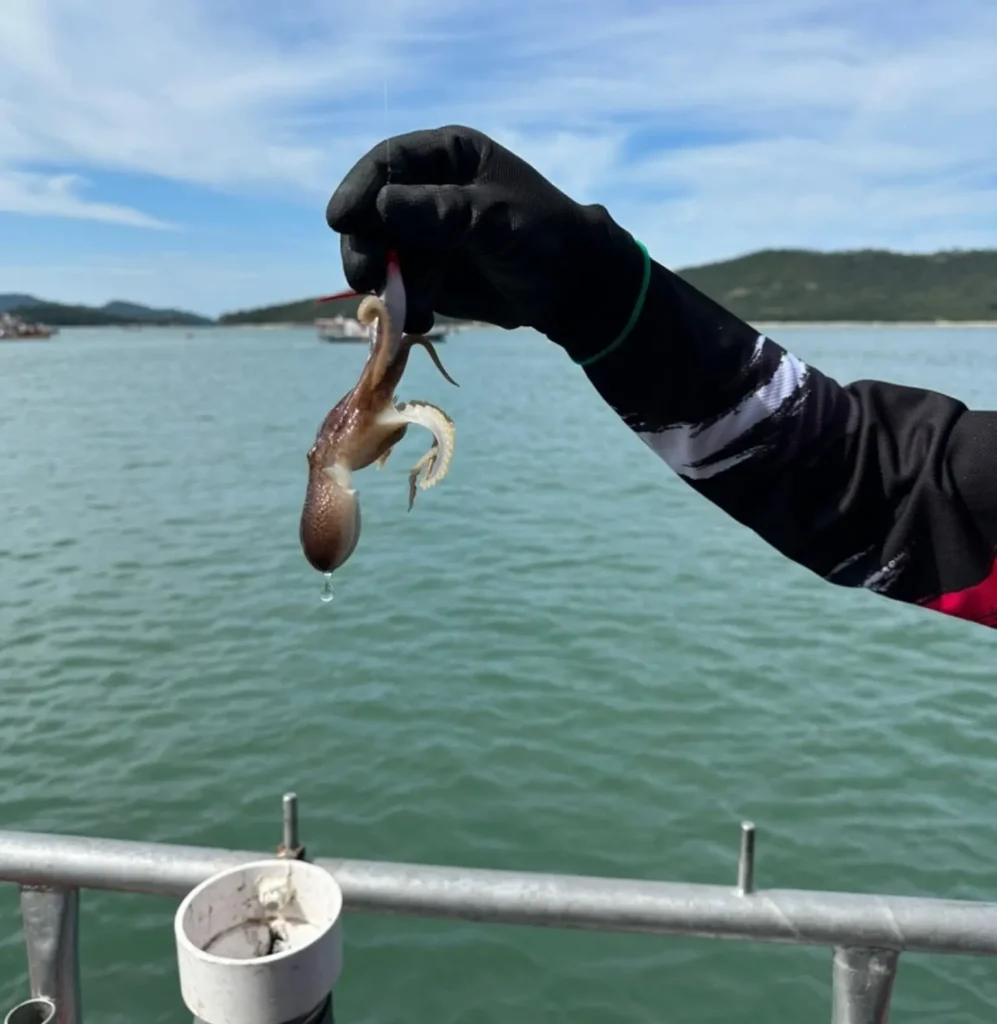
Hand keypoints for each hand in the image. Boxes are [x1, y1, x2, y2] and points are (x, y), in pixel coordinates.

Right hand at [326, 125, 645, 360]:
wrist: (571, 288)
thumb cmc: (543, 237)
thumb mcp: (495, 219)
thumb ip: (442, 212)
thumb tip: (382, 207)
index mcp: (446, 157)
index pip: (388, 163)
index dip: (360, 190)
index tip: (341, 220)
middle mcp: (426, 192)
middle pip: (370, 213)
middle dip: (366, 247)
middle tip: (369, 280)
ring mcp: (423, 236)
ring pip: (377, 255)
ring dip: (385, 284)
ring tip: (413, 308)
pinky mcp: (425, 275)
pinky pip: (397, 289)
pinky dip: (403, 306)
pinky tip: (422, 319)